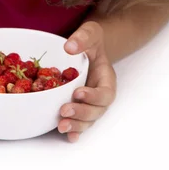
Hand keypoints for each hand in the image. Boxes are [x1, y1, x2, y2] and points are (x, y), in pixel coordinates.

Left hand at [60, 21, 116, 142]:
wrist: (87, 46)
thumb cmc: (91, 40)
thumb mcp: (90, 33)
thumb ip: (82, 38)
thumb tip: (69, 47)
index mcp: (106, 78)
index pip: (105, 93)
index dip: (94, 96)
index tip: (78, 92)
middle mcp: (99, 94)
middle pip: (96, 111)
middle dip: (82, 113)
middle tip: (65, 111)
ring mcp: (89, 103)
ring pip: (88, 120)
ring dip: (76, 125)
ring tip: (62, 126)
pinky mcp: (78, 106)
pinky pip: (79, 122)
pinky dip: (74, 131)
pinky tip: (67, 137)